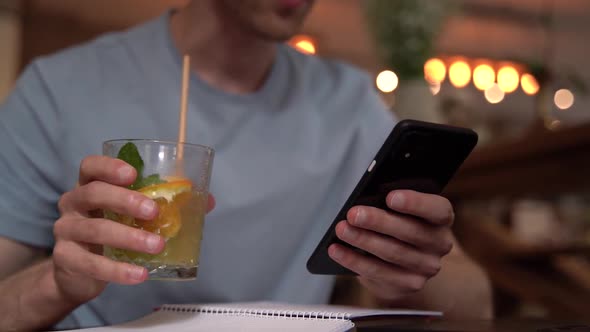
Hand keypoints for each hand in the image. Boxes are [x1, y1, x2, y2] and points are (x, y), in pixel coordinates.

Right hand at [51, 156, 213, 304]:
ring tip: (156, 245)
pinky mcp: (66, 258)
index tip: (133, 174)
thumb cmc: (111, 234)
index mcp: (89, 186)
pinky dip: (118, 270)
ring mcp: (66, 231)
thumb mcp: (133, 216)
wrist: (78, 273)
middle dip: (125, 200)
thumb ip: (166, 205)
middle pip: (93, 193)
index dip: (108, 166)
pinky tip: (140, 274)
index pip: (90, 167)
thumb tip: (208, 201)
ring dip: (129, 237)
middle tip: (154, 212)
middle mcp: (73, 204)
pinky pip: (92, 264)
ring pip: (95, 229)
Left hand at [328, 190, 453, 300]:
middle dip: (378, 222)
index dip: (415, 203)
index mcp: (441, 218)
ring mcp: (426, 267)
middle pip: (410, 232)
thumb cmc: (400, 223)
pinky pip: (377, 272)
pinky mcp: (409, 284)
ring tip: (341, 229)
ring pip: (392, 253)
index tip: (390, 197)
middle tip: (353, 214)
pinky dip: (353, 260)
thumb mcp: (403, 210)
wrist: (411, 263)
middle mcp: (440, 243)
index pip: (437, 209)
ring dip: (362, 240)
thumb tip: (366, 201)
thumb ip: (392, 204)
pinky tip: (336, 250)